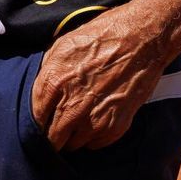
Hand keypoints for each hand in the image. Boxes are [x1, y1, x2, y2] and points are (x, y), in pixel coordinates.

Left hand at [29, 7, 167, 151]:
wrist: (145, 37)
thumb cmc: (105, 34)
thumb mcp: (65, 44)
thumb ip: (47, 72)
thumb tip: (38, 92)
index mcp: (54, 83)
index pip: (34, 119)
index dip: (37, 122)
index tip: (44, 120)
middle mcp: (72, 106)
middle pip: (52, 139)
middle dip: (53, 134)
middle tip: (59, 126)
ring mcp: (95, 119)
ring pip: (73, 145)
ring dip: (74, 136)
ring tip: (82, 119)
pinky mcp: (116, 126)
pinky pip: (96, 144)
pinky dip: (95, 136)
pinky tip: (99, 117)